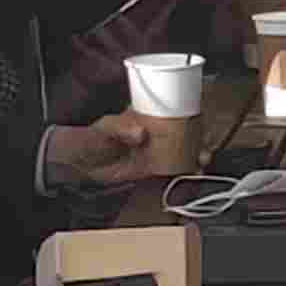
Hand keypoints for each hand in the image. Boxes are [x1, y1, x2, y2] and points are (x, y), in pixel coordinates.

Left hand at [37, 111, 190, 193]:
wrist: (80, 163)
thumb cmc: (91, 138)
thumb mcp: (104, 128)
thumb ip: (120, 128)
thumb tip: (140, 132)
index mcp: (146, 116)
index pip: (172, 110)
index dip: (190, 113)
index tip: (202, 119)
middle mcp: (154, 132)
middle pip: (182, 132)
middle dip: (198, 138)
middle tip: (204, 147)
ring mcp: (153, 150)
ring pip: (181, 151)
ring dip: (195, 156)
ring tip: (203, 162)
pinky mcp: (150, 168)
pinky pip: (171, 169)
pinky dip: (184, 172)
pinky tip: (193, 175)